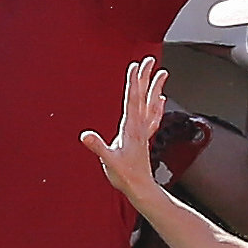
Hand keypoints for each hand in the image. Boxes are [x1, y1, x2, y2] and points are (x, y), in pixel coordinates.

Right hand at [79, 57, 170, 205]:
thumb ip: (98, 148)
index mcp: (131, 128)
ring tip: (162, 73)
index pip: (132, 100)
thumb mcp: (109, 161)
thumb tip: (85, 136)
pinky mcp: (144, 137)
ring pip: (151, 104)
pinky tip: (161, 98)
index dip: (134, 82)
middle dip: (146, 77)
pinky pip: (153, 117)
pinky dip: (157, 105)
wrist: (141, 188)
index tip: (135, 66)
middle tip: (149, 60)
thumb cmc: (125, 176)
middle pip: (143, 96)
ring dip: (155, 87)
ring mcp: (144, 131)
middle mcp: (139, 126)